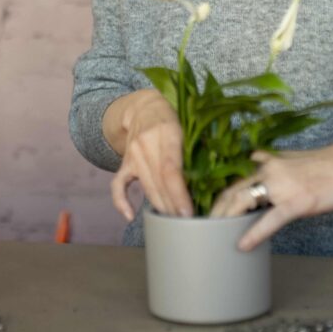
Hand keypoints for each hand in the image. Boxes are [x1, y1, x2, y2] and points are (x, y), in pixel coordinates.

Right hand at [107, 91, 193, 220]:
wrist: (144, 106)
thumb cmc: (174, 117)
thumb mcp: (189, 124)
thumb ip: (199, 148)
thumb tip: (214, 180)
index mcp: (167, 131)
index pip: (170, 170)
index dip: (178, 194)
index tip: (188, 213)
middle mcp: (146, 142)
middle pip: (158, 183)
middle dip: (173, 207)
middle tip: (187, 225)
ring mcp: (132, 153)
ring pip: (146, 186)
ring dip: (159, 207)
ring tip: (173, 224)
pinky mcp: (124, 161)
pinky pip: (118, 184)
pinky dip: (121, 202)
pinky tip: (130, 216)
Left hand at [209, 137, 332, 251]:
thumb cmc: (328, 164)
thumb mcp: (294, 158)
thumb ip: (272, 163)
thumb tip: (254, 160)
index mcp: (267, 162)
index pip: (233, 180)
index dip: (216, 197)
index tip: (204, 212)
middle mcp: (269, 170)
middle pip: (231, 192)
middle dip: (213, 212)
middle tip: (201, 230)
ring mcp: (282, 185)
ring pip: (243, 203)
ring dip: (225, 221)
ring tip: (212, 238)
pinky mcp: (298, 200)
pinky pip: (270, 220)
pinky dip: (253, 234)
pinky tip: (243, 245)